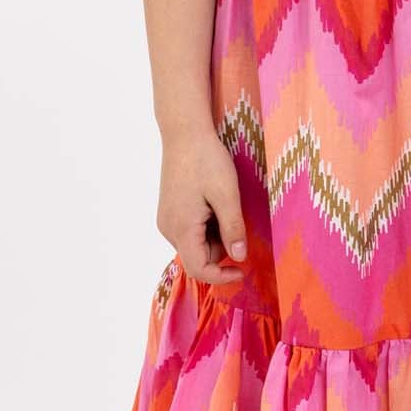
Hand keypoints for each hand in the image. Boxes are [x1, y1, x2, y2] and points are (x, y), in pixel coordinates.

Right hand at [156, 127, 247, 284]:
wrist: (184, 133)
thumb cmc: (206, 160)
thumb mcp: (227, 195)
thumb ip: (233, 228)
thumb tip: (240, 258)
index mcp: (182, 228)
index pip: (199, 270)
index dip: (222, 277)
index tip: (243, 271)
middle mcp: (169, 229)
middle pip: (198, 257)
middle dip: (221, 248)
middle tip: (234, 217)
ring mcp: (167, 220)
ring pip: (195, 245)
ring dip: (214, 235)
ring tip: (222, 204)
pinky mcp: (169, 212)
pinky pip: (190, 232)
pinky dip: (205, 226)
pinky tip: (212, 202)